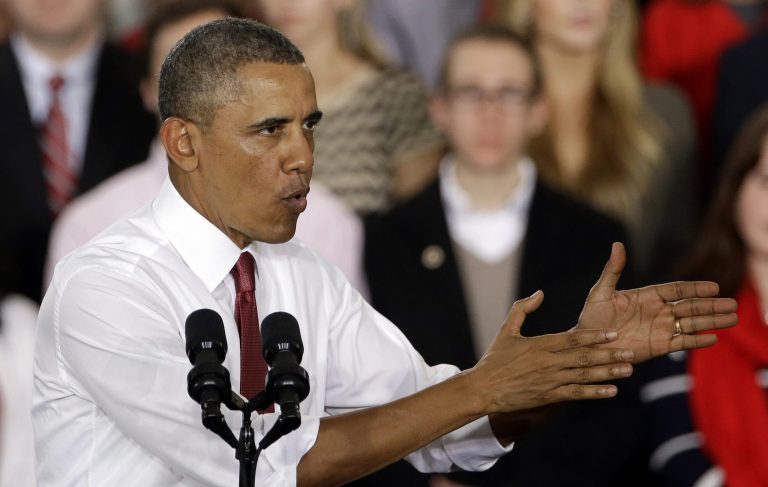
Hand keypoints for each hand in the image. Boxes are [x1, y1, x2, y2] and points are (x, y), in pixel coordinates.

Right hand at [470, 291, 634, 415]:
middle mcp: (548, 362)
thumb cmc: (494, 358)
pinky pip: (576, 394)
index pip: (572, 338)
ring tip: (628, 370)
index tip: (613, 333)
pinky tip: (611, 391)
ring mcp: (550, 380)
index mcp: (540, 344)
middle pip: (583, 357)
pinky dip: (594, 392)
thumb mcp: (506, 330)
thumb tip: (540, 294)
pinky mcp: (548, 396)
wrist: (483, 389)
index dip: (594, 336)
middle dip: (608, 354)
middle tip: (629, 351)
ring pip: (584, 376)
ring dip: (607, 373)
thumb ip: (522, 309)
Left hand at [576, 242, 737, 362]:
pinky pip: (681, 343)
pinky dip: (697, 341)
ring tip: (732, 319)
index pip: (676, 290)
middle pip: (690, 307)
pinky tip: (713, 339)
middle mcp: (658, 311)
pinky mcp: (658, 347)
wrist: (586, 343)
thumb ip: (612, 270)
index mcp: (647, 296)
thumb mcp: (600, 292)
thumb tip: (617, 245)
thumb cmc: (591, 317)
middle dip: (711, 306)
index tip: (714, 287)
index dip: (695, 289)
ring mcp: (660, 329)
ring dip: (711, 321)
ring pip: (691, 323)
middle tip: (732, 305)